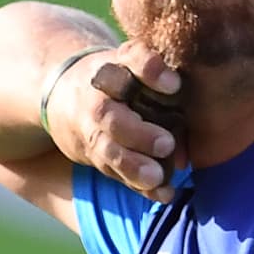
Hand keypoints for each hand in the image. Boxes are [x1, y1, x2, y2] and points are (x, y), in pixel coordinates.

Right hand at [43, 41, 186, 201]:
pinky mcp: (97, 155)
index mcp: (117, 65)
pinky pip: (115, 173)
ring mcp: (94, 130)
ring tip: (156, 176)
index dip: (150, 71)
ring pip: (108, 149)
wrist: (70, 95)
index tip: (174, 85)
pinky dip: (139, 186)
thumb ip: (165, 84)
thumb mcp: (138, 65)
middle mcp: (100, 98)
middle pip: (111, 116)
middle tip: (166, 144)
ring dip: (132, 165)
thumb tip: (182, 108)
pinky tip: (163, 194)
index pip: (132, 59)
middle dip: (137, 133)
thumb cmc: (126, 78)